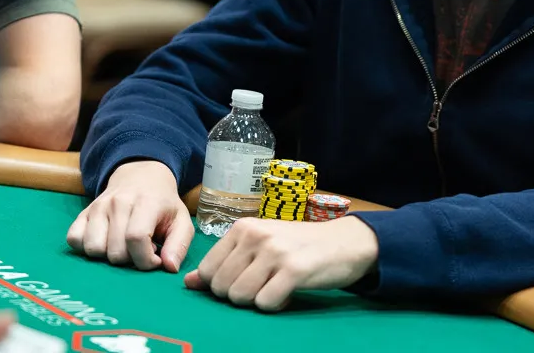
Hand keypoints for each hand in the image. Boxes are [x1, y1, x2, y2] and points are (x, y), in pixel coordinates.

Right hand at [66, 160, 194, 272]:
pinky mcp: (83, 212)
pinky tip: (105, 242)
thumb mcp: (181, 220)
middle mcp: (118, 202)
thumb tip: (169, 268)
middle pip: (114, 251)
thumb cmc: (163, 204)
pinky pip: (74, 239)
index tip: (154, 260)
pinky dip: (86, 248)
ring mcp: (97, 206)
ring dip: (107, 256)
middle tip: (139, 250)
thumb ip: (179, 245)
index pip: (136, 238)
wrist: (141, 177)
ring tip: (122, 246)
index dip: (145, 259)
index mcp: (145, 202)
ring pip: (93, 249)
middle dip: (129, 260)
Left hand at [184, 216, 377, 311]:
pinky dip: (275, 306)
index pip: (208, 271)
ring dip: (256, 301)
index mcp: (243, 227)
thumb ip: (225, 262)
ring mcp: (275, 252)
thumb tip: (188, 283)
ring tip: (274, 288)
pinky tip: (287, 293)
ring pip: (240, 297)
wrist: (344, 242)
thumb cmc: (298, 245)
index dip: (221, 286)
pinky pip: (265, 303)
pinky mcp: (294, 270)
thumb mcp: (259, 246)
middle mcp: (256, 236)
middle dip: (238, 296)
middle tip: (262, 286)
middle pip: (222, 287)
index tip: (245, 280)